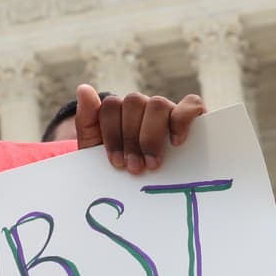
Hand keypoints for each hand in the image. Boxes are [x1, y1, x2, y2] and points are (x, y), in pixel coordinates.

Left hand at [74, 84, 206, 175]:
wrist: (141, 187)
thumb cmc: (123, 167)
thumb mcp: (98, 150)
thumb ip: (88, 120)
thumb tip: (84, 88)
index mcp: (121, 111)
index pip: (112, 105)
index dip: (112, 134)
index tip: (116, 162)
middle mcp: (144, 107)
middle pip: (134, 102)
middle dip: (131, 138)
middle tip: (134, 168)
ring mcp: (168, 110)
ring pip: (157, 104)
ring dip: (151, 136)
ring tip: (152, 164)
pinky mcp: (191, 116)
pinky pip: (191, 104)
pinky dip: (182, 120)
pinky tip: (176, 142)